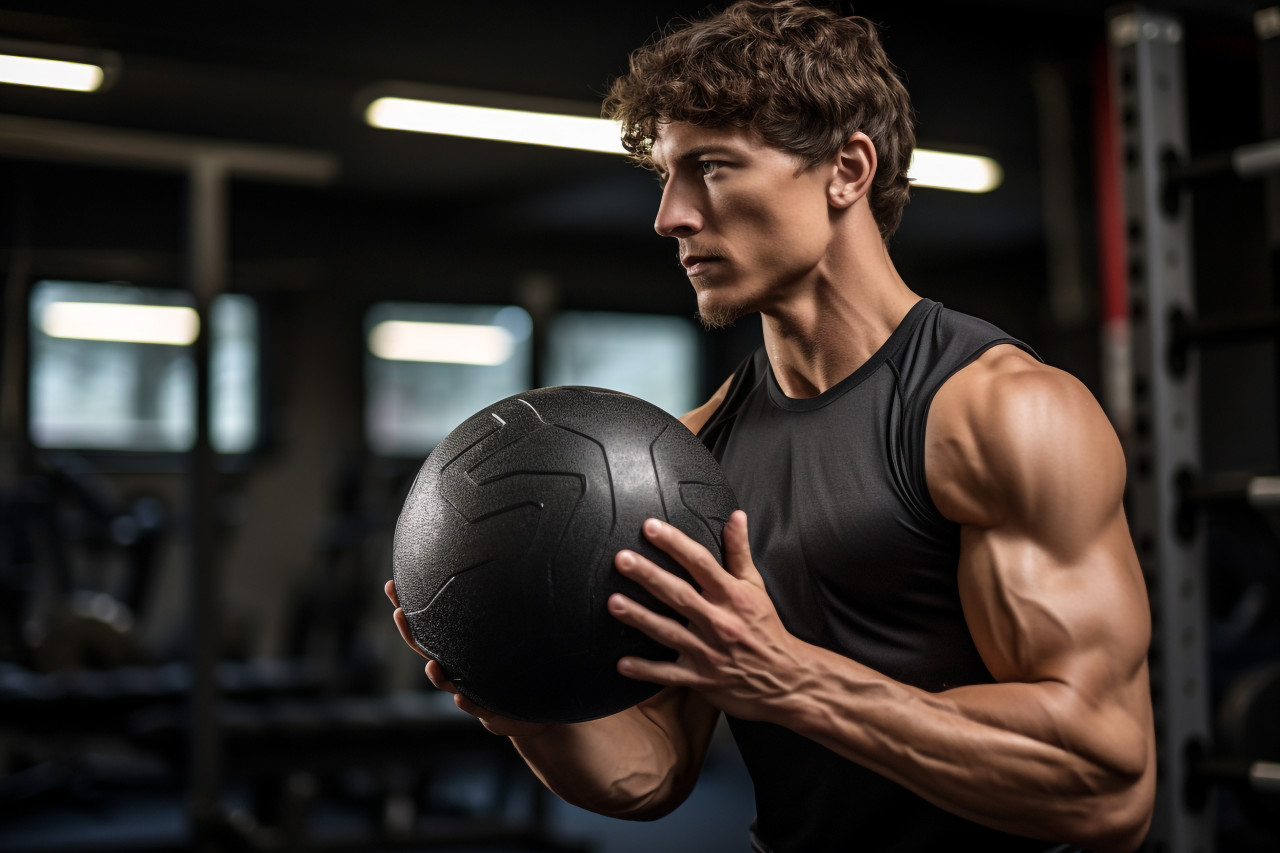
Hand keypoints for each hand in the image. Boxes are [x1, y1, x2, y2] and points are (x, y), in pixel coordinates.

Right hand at [384, 580, 548, 736]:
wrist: (522, 710)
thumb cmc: (506, 670)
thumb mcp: (498, 637)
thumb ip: (493, 613)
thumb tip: (497, 566)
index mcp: (454, 649)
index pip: (426, 625)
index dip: (407, 607)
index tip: (392, 586)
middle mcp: (454, 668)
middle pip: (425, 650)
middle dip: (410, 633)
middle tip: (399, 613)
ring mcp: (467, 689)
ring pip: (446, 682)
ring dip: (436, 675)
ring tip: (432, 665)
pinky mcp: (485, 709)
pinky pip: (475, 707)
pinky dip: (467, 704)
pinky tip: (460, 698)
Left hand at [607, 511, 806, 722]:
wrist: (788, 679)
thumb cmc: (767, 629)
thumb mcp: (756, 586)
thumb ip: (740, 551)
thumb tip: (735, 516)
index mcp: (732, 596)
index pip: (701, 563)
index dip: (675, 543)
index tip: (650, 527)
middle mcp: (719, 622)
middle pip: (680, 594)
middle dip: (649, 576)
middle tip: (622, 560)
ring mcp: (710, 652)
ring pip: (669, 632)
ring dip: (640, 617)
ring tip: (613, 603)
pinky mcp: (703, 679)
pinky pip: (670, 675)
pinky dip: (647, 671)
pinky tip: (622, 664)